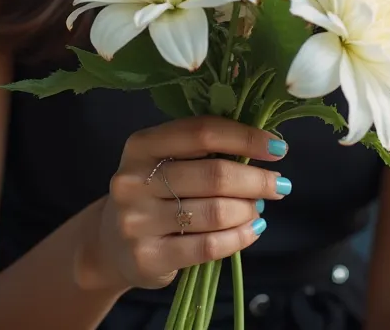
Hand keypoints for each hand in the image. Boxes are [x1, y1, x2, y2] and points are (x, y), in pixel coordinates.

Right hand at [97, 116, 290, 290]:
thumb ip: (202, 149)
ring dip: (249, 210)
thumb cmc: (152, 192)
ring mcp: (138, 221)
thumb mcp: (164, 160)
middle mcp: (134, 180)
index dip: (245, 137)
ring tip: (259, 208)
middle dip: (256, 180)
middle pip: (214, 174)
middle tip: (279, 184)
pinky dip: (239, 238)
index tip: (277, 147)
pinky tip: (252, 230)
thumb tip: (264, 144)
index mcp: (141, 144)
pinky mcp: (148, 257)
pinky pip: (208, 247)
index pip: (202, 132)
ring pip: (215, 212)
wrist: (110, 244)